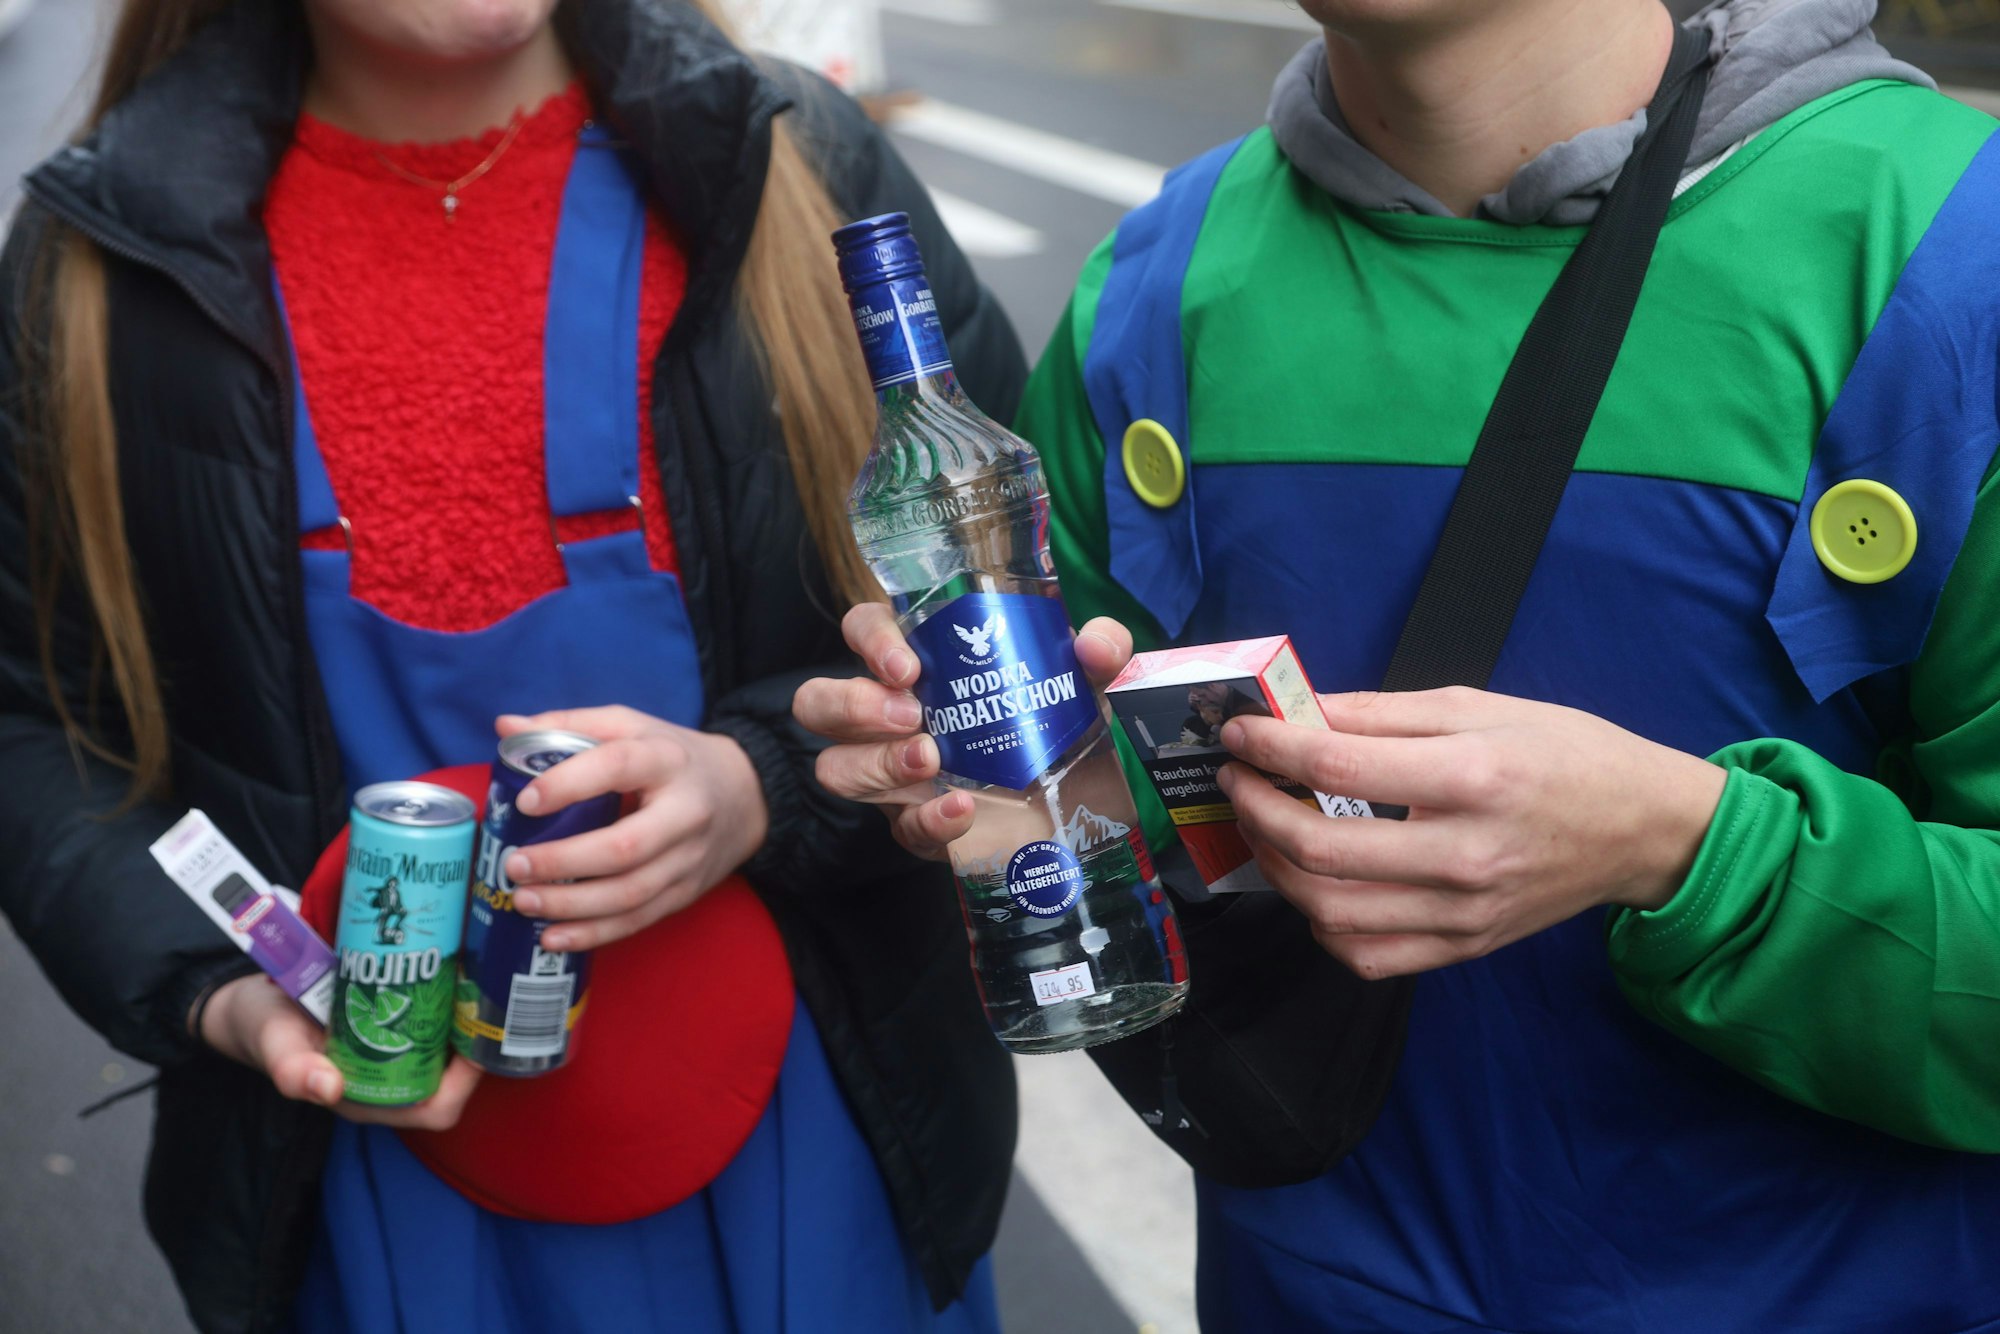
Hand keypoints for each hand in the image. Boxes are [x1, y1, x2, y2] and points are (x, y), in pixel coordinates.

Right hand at [198, 973, 481, 1129]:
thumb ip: (293, 1071)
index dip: (465, 1083)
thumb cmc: (265, 1029)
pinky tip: (453, 969)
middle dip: (472, 1040)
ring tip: (476, 976)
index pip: (436, 1108)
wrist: (253, 1004)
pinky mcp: (389, 1027)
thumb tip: (329, 1090)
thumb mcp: (273, 1045)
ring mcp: (392, 1054)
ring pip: (446, 1046)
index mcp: (368, 1099)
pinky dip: (445, 1001)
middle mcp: (389, 1080)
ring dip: (463, 1017)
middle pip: (452, 1075)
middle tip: (482, 993)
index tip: (476, 1041)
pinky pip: (431, 1022)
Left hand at [492, 706, 768, 951]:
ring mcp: (688, 859)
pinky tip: (553, 937)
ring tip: (525, 902)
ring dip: (572, 905)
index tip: (526, 801)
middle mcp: (685, 811)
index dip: (569, 783)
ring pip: (630, 893)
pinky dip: (594, 934)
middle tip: (515, 865)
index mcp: (666, 759)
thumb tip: (506, 727)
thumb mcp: (632, 727)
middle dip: (564, 862)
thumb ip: (570, 725)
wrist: (746, 794)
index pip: (618, 766)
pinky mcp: (686, 893)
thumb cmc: (673, 758)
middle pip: (624, 847)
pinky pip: (638, 921)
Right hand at [792, 604, 1135, 858]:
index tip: (907, 664)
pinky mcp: (915, 824)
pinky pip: (900, 828)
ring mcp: (891, 774)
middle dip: (853, 706)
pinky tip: (962, 809)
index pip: (862, 630)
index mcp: (916, 662)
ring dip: (875, 764)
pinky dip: (928, 819)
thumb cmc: (1057, 717)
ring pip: (836, 767)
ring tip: (928, 760)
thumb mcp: (1087, 680)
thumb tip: (1093, 643)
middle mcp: (887, 714)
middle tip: (911, 713)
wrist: (1078, 799)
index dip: (870, 640)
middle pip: (819, 701)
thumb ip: (1101, 650)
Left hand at [1218, 686, 1726, 979]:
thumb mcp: (1479, 706)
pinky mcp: (1464, 947)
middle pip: (1321, 849)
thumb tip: (1298, 711)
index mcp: (1473, 776)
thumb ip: (1381, 713)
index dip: (1269, 749)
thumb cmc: (1565, 754)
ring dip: (1277, 868)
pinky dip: (1322, 923)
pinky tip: (1316, 884)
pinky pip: (1367, 956)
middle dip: (1256, 810)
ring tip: (1266, 826)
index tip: (1238, 734)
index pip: (1337, 768)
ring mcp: (1464, 912)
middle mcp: (1466, 854)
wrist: (1643, 830)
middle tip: (1238, 780)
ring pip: (1331, 912)